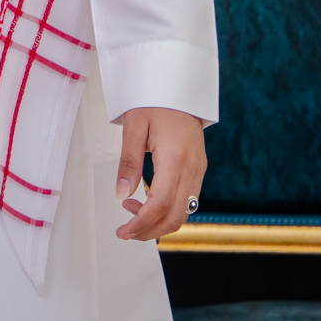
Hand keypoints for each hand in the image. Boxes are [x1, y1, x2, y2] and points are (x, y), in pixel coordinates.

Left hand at [113, 106, 205, 240]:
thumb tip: (122, 194)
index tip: (123, 231)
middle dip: (150, 230)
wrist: (179, 88)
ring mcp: (199, 170)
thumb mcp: (134, 127)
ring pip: (184, 212)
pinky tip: (148, 201)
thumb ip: (129, 162)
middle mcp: (192, 168)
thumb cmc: (154, 102)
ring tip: (131, 209)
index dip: (142, 222)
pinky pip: (187, 200)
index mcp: (175, 158)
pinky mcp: (199, 169)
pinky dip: (168, 209)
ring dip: (158, 221)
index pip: (161, 203)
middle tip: (125, 230)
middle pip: (176, 216)